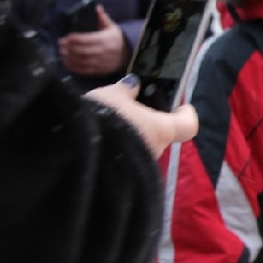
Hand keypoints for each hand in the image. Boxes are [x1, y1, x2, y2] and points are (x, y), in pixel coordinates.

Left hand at [58, 6, 128, 75]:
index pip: (87, 39)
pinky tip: (67, 62)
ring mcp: (101, 62)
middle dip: (69, 48)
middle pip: (82, 51)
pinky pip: (84, 70)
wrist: (128, 55)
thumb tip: (97, 7)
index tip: (67, 37)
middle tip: (61, 44)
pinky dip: (74, 67)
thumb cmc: (117, 40)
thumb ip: (103, 18)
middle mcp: (103, 52)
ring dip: (69, 57)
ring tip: (62, 52)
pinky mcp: (99, 70)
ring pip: (82, 61)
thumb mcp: (112, 27)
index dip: (75, 39)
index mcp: (105, 39)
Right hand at [84, 75, 198, 157]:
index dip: (186, 114)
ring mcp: (140, 167)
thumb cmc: (102, 118)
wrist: (74, 149)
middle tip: (130, 110)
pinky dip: (119, 149)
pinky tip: (101, 139)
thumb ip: (127, 90)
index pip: (188, 125)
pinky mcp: (123, 177)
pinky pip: (127, 159)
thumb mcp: (112, 95)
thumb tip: (134, 85)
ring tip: (109, 123)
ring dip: (132, 137)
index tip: (181, 106)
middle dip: (149, 124)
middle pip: (161, 134)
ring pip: (143, 147)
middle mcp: (156, 150)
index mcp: (161, 129)